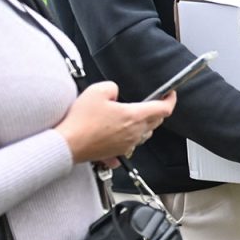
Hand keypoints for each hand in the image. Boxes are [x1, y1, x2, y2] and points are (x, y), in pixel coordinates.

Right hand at [55, 82, 175, 164]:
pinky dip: (131, 136)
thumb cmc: (81, 122)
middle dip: (158, 111)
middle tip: (152, 102)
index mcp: (134, 116)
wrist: (68, 144)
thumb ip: (112, 87)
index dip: (170, 99)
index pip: (163, 108)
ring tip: (134, 116)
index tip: (170, 94)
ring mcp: (127, 144)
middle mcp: (135, 132)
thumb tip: (115, 93)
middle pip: (157, 122)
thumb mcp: (97, 91)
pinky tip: (120, 131)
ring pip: (145, 133)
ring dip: (145, 124)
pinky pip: (131, 144)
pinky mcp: (117, 153)